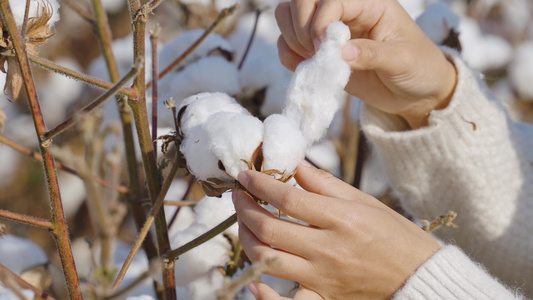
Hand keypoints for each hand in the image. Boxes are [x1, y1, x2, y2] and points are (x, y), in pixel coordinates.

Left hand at [232, 160, 440, 298]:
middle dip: (244, 208)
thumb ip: (324, 183)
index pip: (288, 199)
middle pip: (270, 228)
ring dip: (246, 239)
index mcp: (341, 219)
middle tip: (239, 195)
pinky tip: (254, 280)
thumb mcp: (363, 201)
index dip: (260, 184)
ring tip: (244, 223)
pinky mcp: (324, 296)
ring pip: (268, 260)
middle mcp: (328, 249)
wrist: (418, 274)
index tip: (245, 175)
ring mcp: (323, 277)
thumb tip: (294, 166)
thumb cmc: (394, 233)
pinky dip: (264, 295)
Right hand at [275, 0, 456, 127]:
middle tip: (316, 53)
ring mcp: (328, 31)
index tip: (324, 48)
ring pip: (288, 16)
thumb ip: (371, 54)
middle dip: (301, 27)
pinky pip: (287, 44)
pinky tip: (306, 67)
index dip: (320, 21)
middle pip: (302, 1)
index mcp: (368, 4)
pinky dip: (288, 55)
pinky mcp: (317, 52)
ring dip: (292, 39)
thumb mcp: (402, 61)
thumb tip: (339, 53)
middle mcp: (344, 12)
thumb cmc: (418, 69)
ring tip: (314, 60)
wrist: (415, 94)